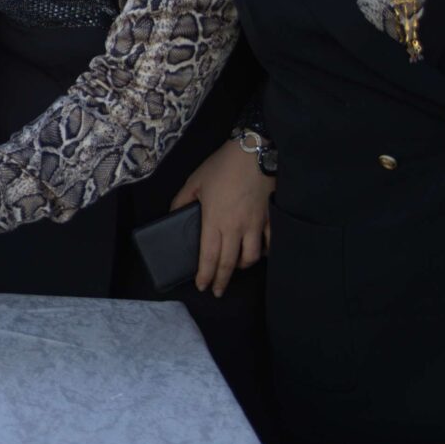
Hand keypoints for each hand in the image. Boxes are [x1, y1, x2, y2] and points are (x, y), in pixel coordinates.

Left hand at [172, 139, 272, 295]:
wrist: (254, 152)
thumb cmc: (222, 167)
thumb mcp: (194, 182)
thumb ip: (181, 201)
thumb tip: (174, 216)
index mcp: (214, 220)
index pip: (209, 256)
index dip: (206, 275)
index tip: (202, 286)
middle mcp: (236, 228)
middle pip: (230, 263)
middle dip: (222, 280)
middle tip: (218, 291)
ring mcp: (256, 225)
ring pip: (251, 257)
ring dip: (242, 266)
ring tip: (235, 268)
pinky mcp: (270, 218)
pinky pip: (270, 243)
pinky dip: (264, 252)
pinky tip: (259, 253)